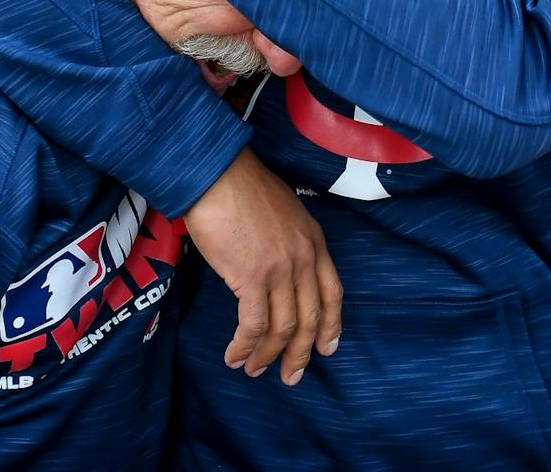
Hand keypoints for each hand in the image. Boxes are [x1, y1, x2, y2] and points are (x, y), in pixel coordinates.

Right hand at [182, 146, 341, 386]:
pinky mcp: (252, 277)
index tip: (327, 348)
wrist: (217, 173)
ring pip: (283, 328)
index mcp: (314, 241)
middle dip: (300, 353)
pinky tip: (234, 356)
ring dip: (268, 355)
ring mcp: (280, 269)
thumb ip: (287, 241)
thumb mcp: (282, 210)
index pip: (333, 292)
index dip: (331, 325)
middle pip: (310, 318)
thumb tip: (274, 266)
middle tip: (291, 376)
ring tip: (254, 370)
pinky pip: (253, 324)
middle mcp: (304, 258)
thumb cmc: (241, 185)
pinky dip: (244, 345)